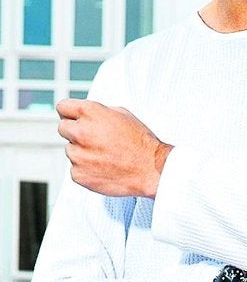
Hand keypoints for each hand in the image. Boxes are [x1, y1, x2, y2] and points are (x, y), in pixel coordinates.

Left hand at [57, 99, 171, 197]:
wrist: (150, 169)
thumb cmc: (139, 142)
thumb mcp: (121, 114)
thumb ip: (97, 112)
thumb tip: (84, 115)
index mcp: (90, 113)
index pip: (62, 107)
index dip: (69, 113)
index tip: (72, 118)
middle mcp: (80, 132)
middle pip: (63, 128)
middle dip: (75, 132)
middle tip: (93, 139)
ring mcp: (77, 155)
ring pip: (70, 150)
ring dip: (82, 152)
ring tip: (104, 156)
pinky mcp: (78, 174)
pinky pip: (75, 169)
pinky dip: (86, 169)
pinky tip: (103, 168)